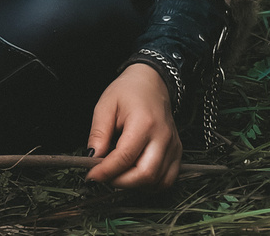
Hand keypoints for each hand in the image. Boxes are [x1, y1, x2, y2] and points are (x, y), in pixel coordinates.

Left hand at [86, 63, 181, 187]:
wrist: (152, 84)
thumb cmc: (128, 92)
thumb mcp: (105, 105)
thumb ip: (98, 133)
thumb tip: (92, 157)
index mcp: (144, 123)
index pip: (125, 157)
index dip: (107, 170)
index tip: (92, 175)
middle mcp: (163, 137)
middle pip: (145, 174)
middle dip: (121, 181)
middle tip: (104, 176)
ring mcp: (173, 146)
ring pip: (157, 181)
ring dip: (134, 185)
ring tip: (117, 174)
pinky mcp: (178, 152)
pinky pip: (167, 179)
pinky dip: (150, 184)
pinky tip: (135, 175)